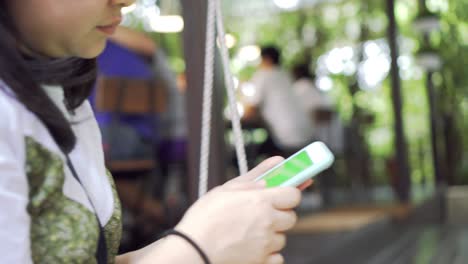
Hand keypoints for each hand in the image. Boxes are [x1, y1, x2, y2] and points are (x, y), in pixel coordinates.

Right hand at [176, 157, 307, 263]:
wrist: (193, 248)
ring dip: (271, 234)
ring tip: (249, 231)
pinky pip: (277, 257)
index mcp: (261, 201)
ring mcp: (266, 244)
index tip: (282, 194)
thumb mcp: (228, 188)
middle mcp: (268, 222)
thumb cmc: (205, 217)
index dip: (288, 193)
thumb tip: (277, 161)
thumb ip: (257, 174)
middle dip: (279, 214)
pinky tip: (252, 246)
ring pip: (282, 237)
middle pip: (291, 217)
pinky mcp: (261, 261)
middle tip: (261, 213)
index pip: (294, 194)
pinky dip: (269, 253)